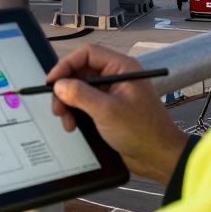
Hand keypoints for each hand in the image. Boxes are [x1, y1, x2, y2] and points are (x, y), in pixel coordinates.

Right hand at [48, 44, 187, 182]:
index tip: (52, 81)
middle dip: (66, 89)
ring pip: (80, 89)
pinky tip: (73, 126)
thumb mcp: (106, 111)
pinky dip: (76, 113)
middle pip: (81, 72)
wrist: (158, 157)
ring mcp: (112, 94)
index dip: (67, 64)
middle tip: (57, 108)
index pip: (87, 54)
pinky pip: (86, 104)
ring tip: (67, 121)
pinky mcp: (109, 109)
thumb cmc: (141, 131)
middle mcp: (117, 77)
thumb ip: (80, 94)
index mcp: (122, 68)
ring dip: (69, 104)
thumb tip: (59, 85)